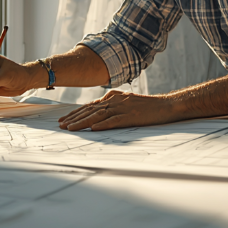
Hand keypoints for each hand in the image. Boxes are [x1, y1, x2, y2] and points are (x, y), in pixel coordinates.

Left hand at [58, 90, 177, 130]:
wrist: (166, 105)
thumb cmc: (148, 107)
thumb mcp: (127, 103)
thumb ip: (113, 105)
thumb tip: (98, 113)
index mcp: (113, 97)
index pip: (90, 106)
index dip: (76, 113)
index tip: (64, 119)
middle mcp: (115, 101)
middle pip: (90, 110)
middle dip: (74, 118)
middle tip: (61, 125)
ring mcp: (123, 108)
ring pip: (98, 116)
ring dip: (83, 122)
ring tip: (70, 128)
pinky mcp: (131, 116)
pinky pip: (114, 121)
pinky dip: (103, 125)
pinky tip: (93, 129)